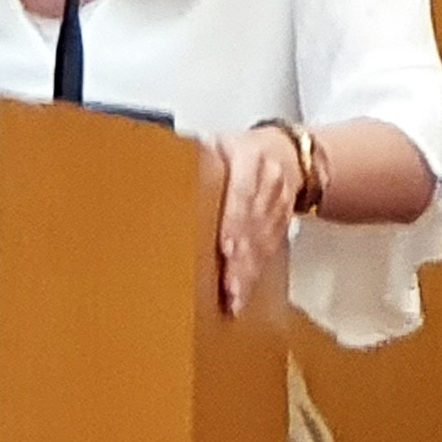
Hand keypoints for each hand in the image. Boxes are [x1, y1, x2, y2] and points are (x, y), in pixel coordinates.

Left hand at [208, 126, 301, 315]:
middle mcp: (268, 181)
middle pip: (254, 224)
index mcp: (247, 157)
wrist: (286, 152)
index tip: (226, 248)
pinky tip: (243, 291)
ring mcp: (278, 203)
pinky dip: (257, 272)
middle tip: (228, 286)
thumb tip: (154, 173)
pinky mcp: (282, 222)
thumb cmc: (239, 152)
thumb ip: (194, 158)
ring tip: (233, 297)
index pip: (242, 192)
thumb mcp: (217, 144)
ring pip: (264, 241)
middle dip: (241, 258)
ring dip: (249, 271)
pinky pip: (271, 249)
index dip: (235, 221)